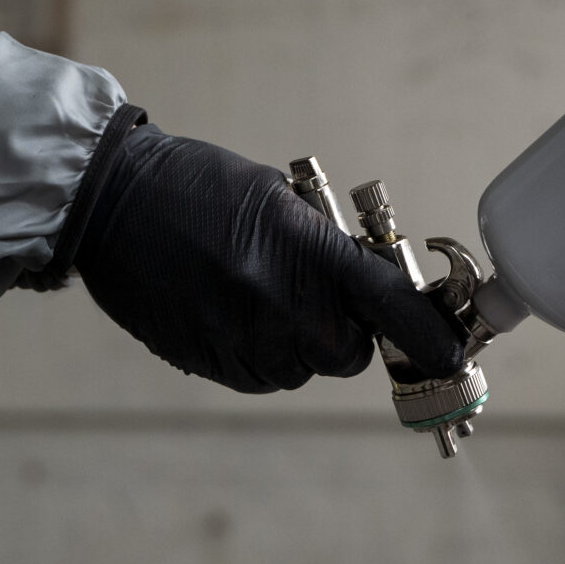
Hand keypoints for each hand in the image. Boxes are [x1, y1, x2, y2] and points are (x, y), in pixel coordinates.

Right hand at [67, 118, 465, 392]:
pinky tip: (233, 313)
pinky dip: (261, 355)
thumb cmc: (197, 186)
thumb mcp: (277, 196)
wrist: (110, 203)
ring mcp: (241, 340)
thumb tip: (367, 280)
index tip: (453, 355)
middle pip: (347, 353)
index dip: (427, 335)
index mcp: (305, 252)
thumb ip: (326, 245)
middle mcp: (279, 306)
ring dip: (299, 344)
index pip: (388, 304)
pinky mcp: (208, 362)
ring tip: (260, 295)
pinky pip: (261, 377)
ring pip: (303, 370)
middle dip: (344, 331)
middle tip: (316, 295)